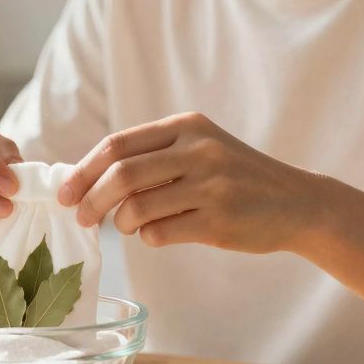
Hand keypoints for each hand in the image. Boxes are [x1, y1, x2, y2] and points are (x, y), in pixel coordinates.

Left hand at [58, 112, 326, 252]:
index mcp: (187, 126)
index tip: (65, 192)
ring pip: (137, 207)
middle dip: (91, 199)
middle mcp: (198, 150)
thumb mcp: (200, 149)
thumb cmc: (236, 179)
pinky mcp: (219, 220)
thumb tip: (88, 180)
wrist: (297, 203)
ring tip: (127, 226)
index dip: (83, 170)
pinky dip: (148, 237)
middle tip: (80, 217)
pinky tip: (157, 234)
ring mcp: (211, 185)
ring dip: (121, 222)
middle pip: (121, 174)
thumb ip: (153, 157)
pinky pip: (160, 233)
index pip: (118, 144)